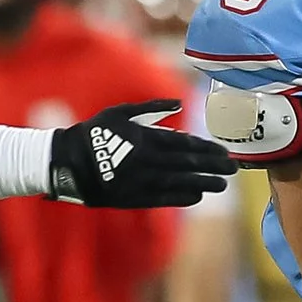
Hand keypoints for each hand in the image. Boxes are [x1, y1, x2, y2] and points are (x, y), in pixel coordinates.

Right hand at [50, 100, 233, 206]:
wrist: (67, 163)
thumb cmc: (94, 134)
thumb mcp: (120, 113)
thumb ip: (151, 108)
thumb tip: (179, 103)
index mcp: (145, 138)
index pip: (185, 144)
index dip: (207, 149)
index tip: (224, 152)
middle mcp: (148, 160)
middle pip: (188, 164)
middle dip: (213, 166)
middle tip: (233, 170)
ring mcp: (142, 181)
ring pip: (181, 182)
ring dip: (204, 183)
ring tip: (222, 184)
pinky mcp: (134, 197)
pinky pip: (164, 198)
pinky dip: (183, 196)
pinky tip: (198, 195)